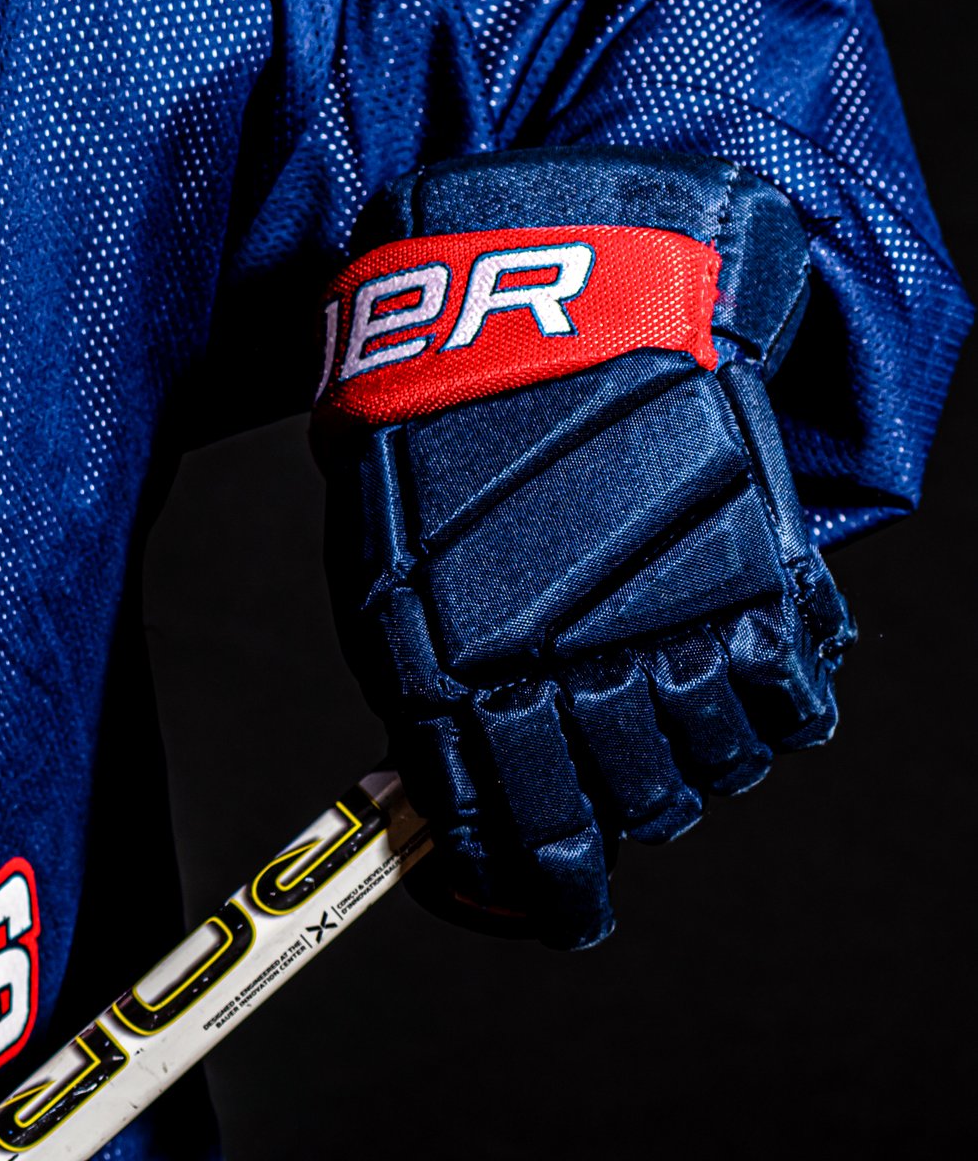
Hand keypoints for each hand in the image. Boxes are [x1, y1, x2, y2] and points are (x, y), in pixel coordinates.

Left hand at [312, 148, 851, 947]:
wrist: (538, 280)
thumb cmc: (444, 407)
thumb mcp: (393, 551)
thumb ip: (436, 669)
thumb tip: (457, 771)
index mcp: (444, 662)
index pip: (505, 828)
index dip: (527, 883)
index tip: (540, 899)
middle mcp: (558, 658)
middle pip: (621, 811)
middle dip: (614, 820)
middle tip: (610, 793)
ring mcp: (663, 617)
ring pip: (708, 769)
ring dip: (693, 761)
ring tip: (668, 705)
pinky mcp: (747, 572)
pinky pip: (785, 701)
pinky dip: (769, 704)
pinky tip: (734, 666)